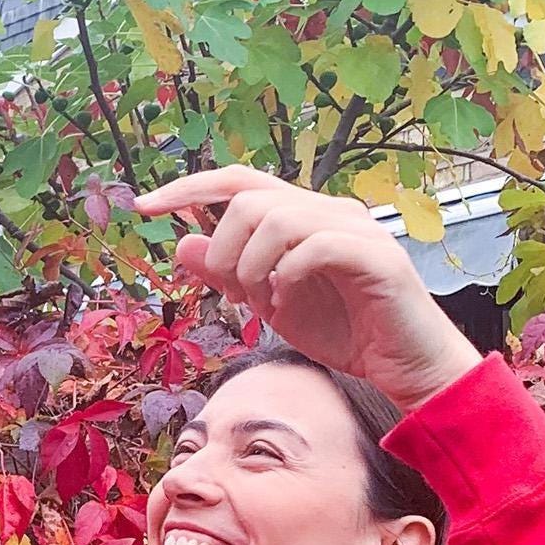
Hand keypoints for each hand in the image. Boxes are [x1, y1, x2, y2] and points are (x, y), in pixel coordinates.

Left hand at [137, 167, 481, 411]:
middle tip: (238, 296)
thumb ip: (228, 273)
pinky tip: (288, 304)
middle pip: (247, 201)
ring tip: (266, 304)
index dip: (189, 188)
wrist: (401, 363)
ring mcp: (354, 227)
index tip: (143, 207)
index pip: (238, 181)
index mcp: (300, 216)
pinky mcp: (376, 255)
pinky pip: (313, 247)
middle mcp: (328, 209)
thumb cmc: (341, 331)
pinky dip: (287, 278)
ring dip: (253, 270)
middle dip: (224, 255)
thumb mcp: (267, 303)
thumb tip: (182, 244)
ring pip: (277, 219)